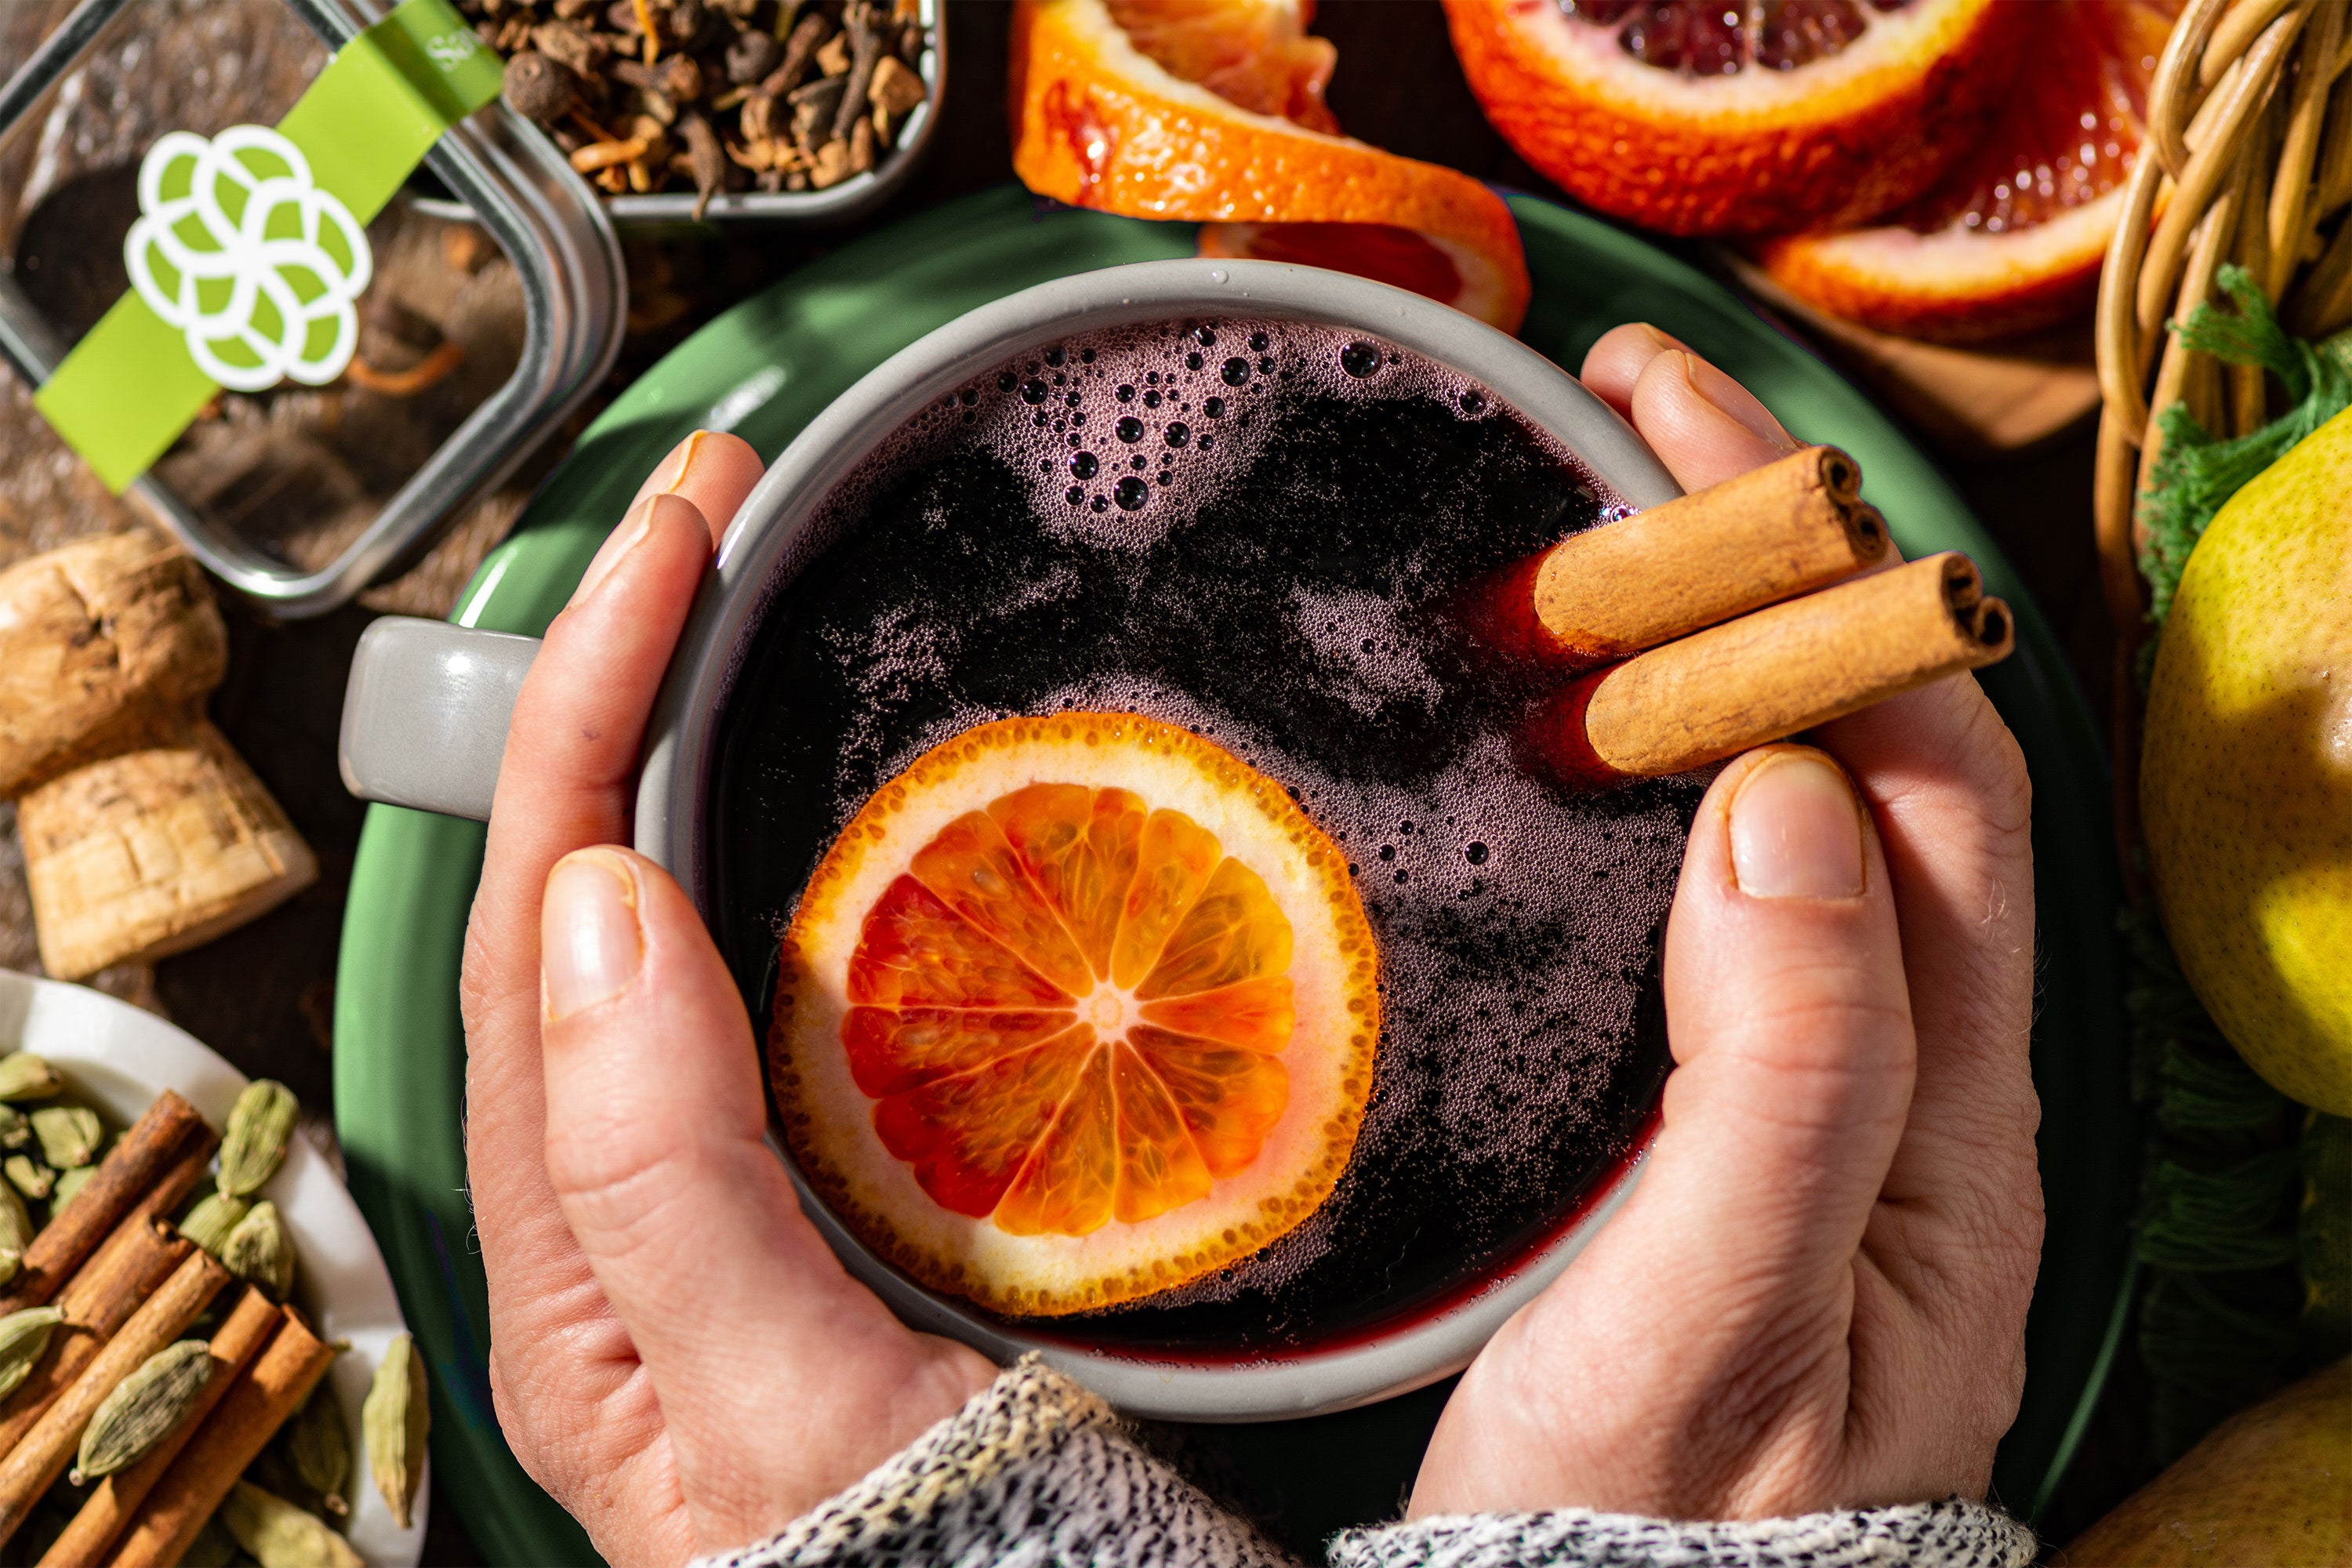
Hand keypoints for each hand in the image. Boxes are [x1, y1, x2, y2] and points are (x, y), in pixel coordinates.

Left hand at [459, 432, 993, 1567]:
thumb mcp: (776, 1411)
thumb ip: (664, 1187)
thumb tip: (594, 902)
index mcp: (578, 1238)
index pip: (542, 909)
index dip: (592, 697)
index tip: (681, 529)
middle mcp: (626, 1194)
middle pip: (586, 883)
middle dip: (631, 672)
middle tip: (723, 512)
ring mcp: (727, 1185)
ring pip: (679, 919)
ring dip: (702, 740)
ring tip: (768, 597)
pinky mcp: (830, 1190)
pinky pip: (784, 989)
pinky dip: (802, 853)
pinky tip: (867, 797)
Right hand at [1412, 326, 2042, 1520]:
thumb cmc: (1659, 1523)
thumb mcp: (1726, 1309)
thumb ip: (1786, 1067)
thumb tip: (1786, 795)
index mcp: (1948, 1098)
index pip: (1930, 762)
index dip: (1828, 575)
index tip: (1683, 438)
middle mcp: (1904, 1065)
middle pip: (1872, 752)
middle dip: (1768, 565)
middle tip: (1609, 425)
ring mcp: (1806, 1080)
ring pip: (1790, 809)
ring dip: (1710, 652)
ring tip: (1583, 534)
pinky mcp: (1707, 1110)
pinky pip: (1716, 892)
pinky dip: (1654, 769)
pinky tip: (1570, 736)